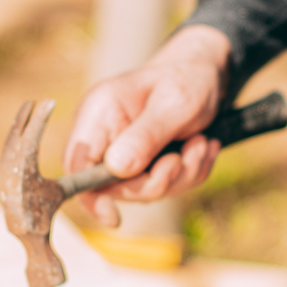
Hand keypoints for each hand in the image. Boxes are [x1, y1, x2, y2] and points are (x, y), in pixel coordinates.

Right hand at [64, 25, 231, 225]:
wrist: (210, 70)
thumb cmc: (190, 78)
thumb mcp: (174, 104)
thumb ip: (145, 136)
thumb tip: (116, 169)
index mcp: (99, 113)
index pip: (77, 165)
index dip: (90, 195)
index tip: (113, 215)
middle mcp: (105, 134)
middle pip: (115, 186)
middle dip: (159, 180)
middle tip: (188, 155)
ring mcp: (125, 150)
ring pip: (144, 190)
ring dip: (181, 174)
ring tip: (201, 143)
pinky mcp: (146, 161)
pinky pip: (163, 185)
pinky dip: (188, 172)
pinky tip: (202, 146)